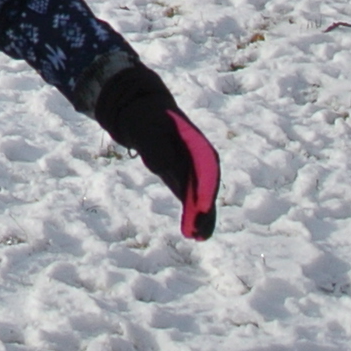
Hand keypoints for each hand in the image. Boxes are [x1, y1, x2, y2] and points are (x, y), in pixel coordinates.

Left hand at [93, 63, 220, 240]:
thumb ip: (154, 145)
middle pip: (207, 186)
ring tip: (198, 237)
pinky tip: (193, 233)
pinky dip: (193, 214)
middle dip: (205, 209)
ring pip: (201, 196)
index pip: (206, 168)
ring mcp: (193, 170)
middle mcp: (200, 159)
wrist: (143, 113)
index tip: (202, 207)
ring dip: (201, 217)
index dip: (205, 188)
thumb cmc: (146, 119)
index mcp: (196, 143)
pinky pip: (191, 198)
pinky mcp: (184, 179)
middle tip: (200, 231)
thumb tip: (162, 165)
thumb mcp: (147, 128)